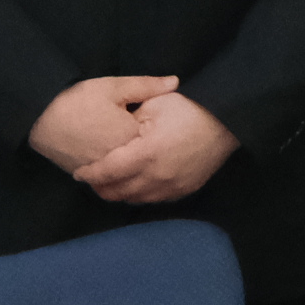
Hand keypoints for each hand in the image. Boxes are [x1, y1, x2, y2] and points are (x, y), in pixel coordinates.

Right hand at [31, 73, 183, 174]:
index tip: (157, 119)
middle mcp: (122, 161)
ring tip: (126, 146)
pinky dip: (116, 171)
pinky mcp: (90, 178)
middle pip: (144, 156)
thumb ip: (145, 86)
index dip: (158, 128)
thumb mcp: (112, 87)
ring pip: (129, 171)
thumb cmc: (77, 100)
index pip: (157, 137)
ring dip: (133, 163)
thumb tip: (175, 83)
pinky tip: (114, 158)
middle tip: (139, 133)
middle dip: (148, 148)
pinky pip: (111, 179)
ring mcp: (106, 173)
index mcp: (132, 138)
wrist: (38, 119)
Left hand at [77, 92, 238, 205]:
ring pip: (134, 199)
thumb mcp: (154, 104)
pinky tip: (136, 183)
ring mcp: (171, 188)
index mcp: (146, 153)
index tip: (78, 171)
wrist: (226, 122)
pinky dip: (139, 194)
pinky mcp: (183, 191)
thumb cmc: (188, 108)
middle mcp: (157, 177)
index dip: (90, 174)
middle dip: (100, 187)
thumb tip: (109, 133)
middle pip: (117, 192)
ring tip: (110, 181)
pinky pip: (153, 200)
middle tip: (91, 178)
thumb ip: (128, 120)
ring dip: (119, 193)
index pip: (108, 172)